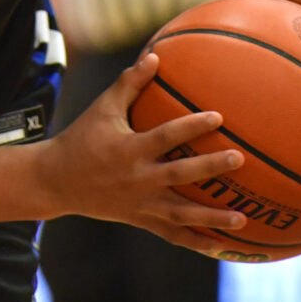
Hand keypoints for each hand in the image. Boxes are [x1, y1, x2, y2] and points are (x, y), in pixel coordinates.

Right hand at [42, 53, 246, 254]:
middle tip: (239, 159)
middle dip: (210, 167)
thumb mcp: (102, 108)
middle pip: (180, 175)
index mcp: (129, 150)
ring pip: (181, 214)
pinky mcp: (140, 220)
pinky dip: (197, 242)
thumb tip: (155, 55)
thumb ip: (129, 83)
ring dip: (212, 217)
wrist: (57, 181)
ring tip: (243, 217)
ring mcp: (140, 204)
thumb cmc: (81, 138)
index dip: (191, 126)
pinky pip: (172, 235)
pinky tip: (222, 246)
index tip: (218, 117)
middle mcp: (137, 179)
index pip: (165, 137)